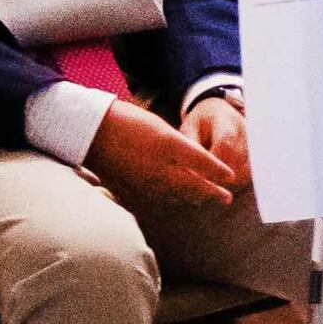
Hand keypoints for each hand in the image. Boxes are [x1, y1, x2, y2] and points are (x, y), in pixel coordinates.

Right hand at [85, 101, 243, 212]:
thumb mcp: (160, 127)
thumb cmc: (127, 122)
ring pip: (175, 195)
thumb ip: (180, 145)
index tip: (231, 178)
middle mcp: (159, 166)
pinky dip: (170, 200)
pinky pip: (156, 199)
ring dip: (193, 198)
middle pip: (192, 184)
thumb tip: (199, 160)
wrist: (91, 131)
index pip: (201, 161)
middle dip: (211, 192)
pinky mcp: (131, 189)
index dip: (218, 171)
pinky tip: (176, 201)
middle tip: (226, 198)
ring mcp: (144, 180)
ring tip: (206, 200)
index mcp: (169, 145)